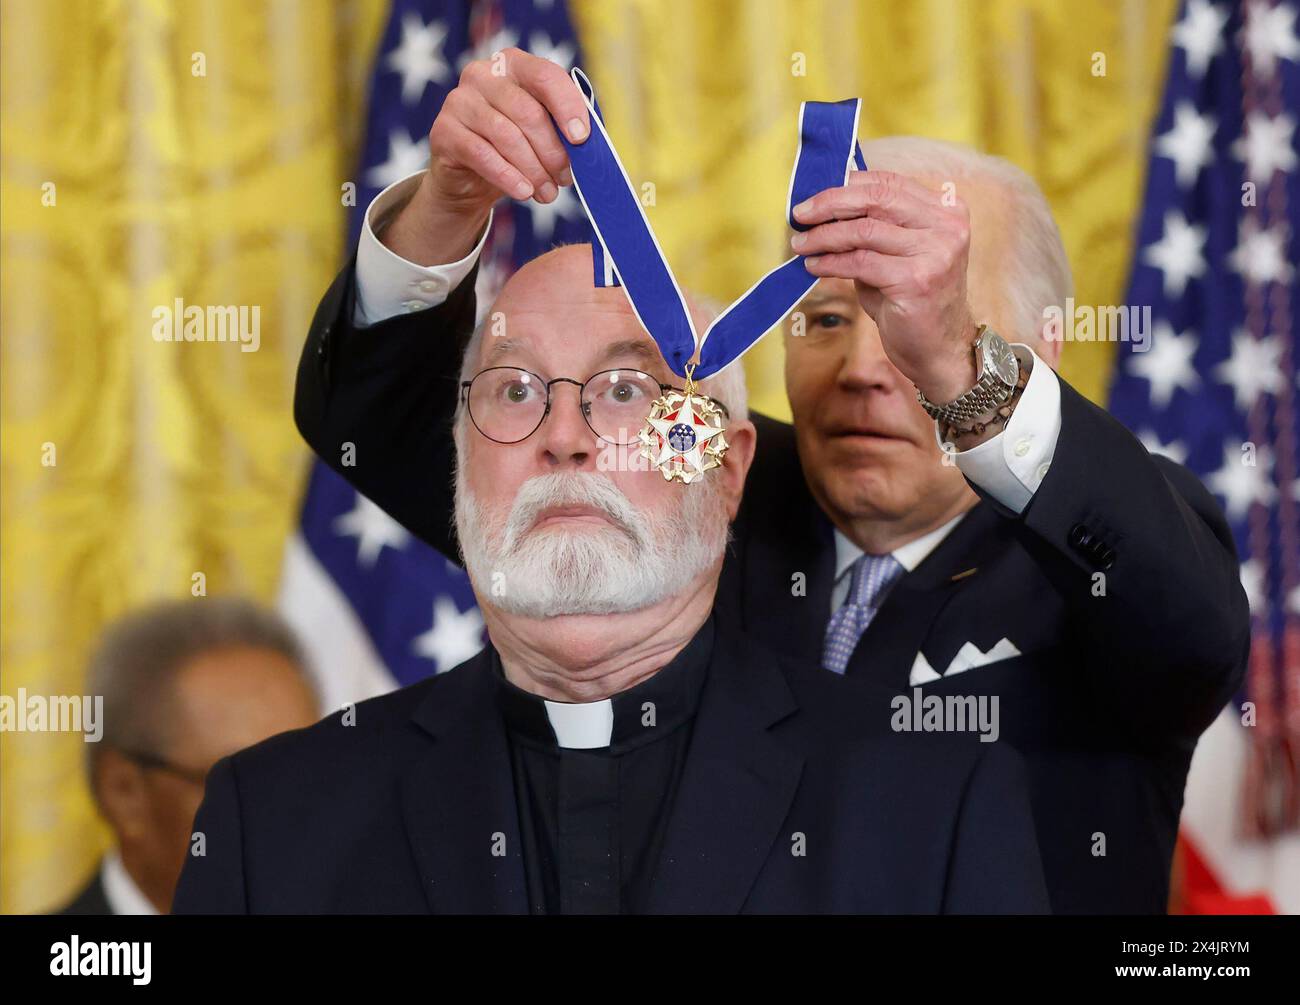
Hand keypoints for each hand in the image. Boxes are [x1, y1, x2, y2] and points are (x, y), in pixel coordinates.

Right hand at [382, 48, 590, 265]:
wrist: (471, 178)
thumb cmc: (517, 149)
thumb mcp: (544, 133)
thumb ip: (565, 128)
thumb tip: (589, 141)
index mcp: (513, 64)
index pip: (545, 76)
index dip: (567, 107)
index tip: (582, 139)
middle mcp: (483, 74)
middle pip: (528, 112)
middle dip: (553, 151)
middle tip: (565, 179)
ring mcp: (459, 100)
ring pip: (506, 136)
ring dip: (533, 170)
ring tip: (547, 193)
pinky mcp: (443, 131)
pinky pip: (481, 154)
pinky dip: (507, 177)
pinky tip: (524, 192)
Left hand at [791, 170, 978, 403]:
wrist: (940, 350)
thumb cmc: (912, 301)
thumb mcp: (895, 254)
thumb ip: (872, 227)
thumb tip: (823, 207)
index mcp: (946, 210)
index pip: (888, 183)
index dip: (846, 184)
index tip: (813, 197)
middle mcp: (946, 226)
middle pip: (876, 199)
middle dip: (830, 204)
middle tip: (799, 215)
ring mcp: (935, 253)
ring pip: (863, 231)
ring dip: (823, 236)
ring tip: (800, 244)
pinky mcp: (916, 281)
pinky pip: (860, 262)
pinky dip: (830, 262)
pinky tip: (813, 266)